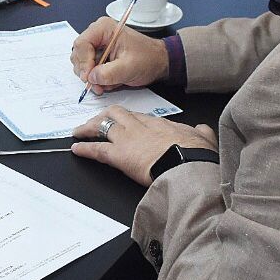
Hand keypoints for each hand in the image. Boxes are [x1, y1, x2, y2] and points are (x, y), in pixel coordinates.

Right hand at [70, 17, 168, 95]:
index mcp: (104, 28)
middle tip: (97, 84)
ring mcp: (97, 45)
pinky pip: (89, 68)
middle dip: (86, 71)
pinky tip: (108, 81)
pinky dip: (96, 78)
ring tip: (105, 84)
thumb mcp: (129, 67)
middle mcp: (98, 34)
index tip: (89, 77)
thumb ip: (109, 73)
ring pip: (81, 63)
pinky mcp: (99, 55)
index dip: (84, 62)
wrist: (157, 62)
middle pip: (78, 53)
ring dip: (91, 77)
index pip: (82, 44)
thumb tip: (91, 78)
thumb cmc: (148, 58)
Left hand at [72, 106, 217, 186]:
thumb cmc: (196, 154)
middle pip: (117, 113)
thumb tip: (202, 129)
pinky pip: (96, 149)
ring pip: (103, 126)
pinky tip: (76, 149)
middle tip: (96, 121)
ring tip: (79, 131)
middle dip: (104, 116)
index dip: (127, 118)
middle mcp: (140, 126)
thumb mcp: (204, 138)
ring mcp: (128, 139)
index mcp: (160, 124)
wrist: (188, 165)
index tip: (123, 120)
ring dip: (89, 128)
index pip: (139, 116)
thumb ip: (201, 132)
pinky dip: (84, 149)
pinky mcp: (119, 155)